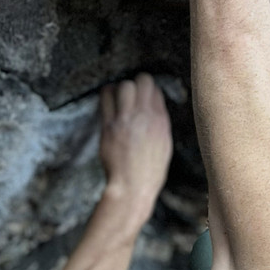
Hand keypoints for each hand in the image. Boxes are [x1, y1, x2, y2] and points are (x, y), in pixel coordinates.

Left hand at [98, 74, 172, 222]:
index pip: (156, 91)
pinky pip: (106, 98)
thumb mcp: (164, 146)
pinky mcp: (109, 126)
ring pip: (124, 86)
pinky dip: (106, 94)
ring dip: (120, 88)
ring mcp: (127, 120)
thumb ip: (159, 124)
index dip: (148, 91)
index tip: (142, 97)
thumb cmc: (149, 171)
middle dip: (136, 83)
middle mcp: (146, 117)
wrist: (133, 187)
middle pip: (142, 81)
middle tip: (130, 93)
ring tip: (118, 95)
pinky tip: (107, 98)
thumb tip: (153, 109)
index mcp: (161, 122)